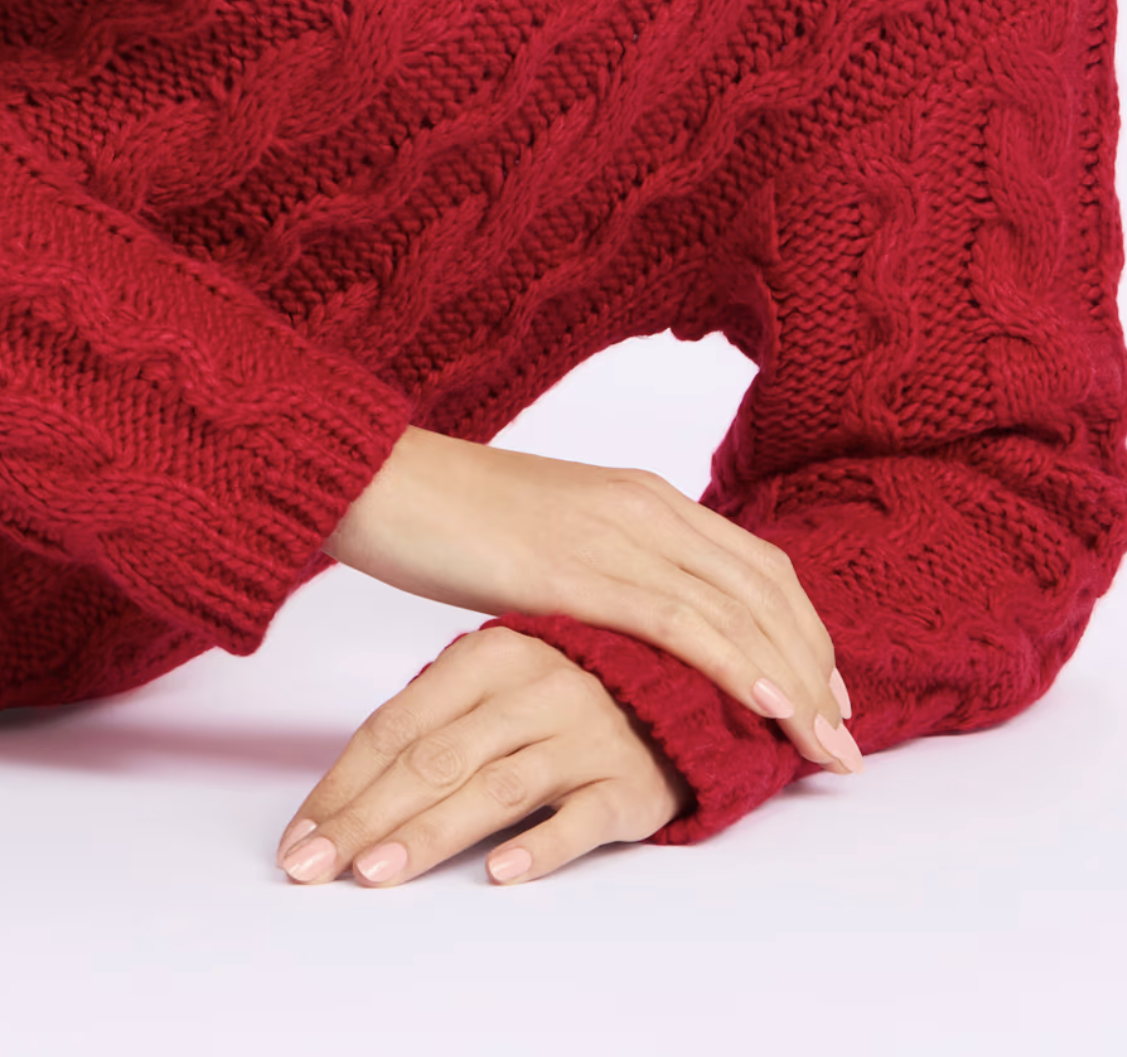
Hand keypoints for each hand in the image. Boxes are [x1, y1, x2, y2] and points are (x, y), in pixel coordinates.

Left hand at [275, 626, 693, 886]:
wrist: (688, 684)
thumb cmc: (571, 688)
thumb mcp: (500, 681)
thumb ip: (436, 718)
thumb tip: (347, 791)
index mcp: (490, 654)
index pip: (397, 725)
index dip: (343, 783)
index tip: (299, 836)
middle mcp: (534, 688)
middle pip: (433, 759)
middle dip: (364, 817)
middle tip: (313, 867)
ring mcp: (585, 734)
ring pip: (494, 787)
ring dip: (430, 833)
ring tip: (377, 874)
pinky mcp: (630, 783)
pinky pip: (581, 817)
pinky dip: (540, 845)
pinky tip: (500, 874)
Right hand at [322, 427, 860, 775]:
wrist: (380, 480)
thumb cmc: (449, 514)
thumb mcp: (550, 538)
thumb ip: (603, 569)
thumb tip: (632, 629)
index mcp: (642, 495)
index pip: (755, 565)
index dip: (804, 631)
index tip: (828, 692)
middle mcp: (645, 506)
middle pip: (765, 590)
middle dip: (816, 668)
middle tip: (845, 739)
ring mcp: (614, 533)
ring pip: (735, 611)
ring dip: (792, 682)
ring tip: (825, 745)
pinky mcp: (577, 568)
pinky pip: (677, 619)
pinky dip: (733, 662)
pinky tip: (765, 703)